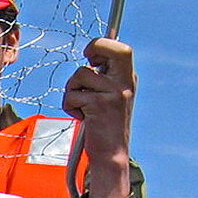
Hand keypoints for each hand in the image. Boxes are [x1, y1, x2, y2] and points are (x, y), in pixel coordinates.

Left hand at [63, 38, 135, 197]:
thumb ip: (102, 78)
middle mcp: (125, 83)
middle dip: (94, 47)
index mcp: (128, 79)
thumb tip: (91, 54)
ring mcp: (114, 93)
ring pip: (80, 74)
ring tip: (81, 106)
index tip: (90, 55)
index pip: (121, 49)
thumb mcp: (109, 97)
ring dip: (71, 90)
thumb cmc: (103, 125)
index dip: (103, 44)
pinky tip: (81, 117)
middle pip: (112, 48)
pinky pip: (72, 95)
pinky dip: (69, 106)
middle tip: (87, 59)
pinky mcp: (100, 104)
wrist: (110, 154)